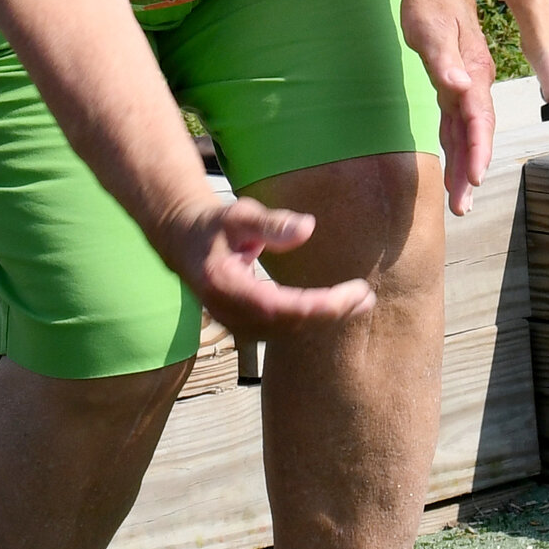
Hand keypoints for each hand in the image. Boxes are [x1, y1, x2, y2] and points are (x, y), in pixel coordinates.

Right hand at [150, 192, 374, 336]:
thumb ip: (272, 224)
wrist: (183, 241)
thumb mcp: (241, 215)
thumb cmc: (216, 225)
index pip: (280, 306)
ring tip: (360, 303)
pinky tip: (335, 308)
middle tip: (365, 296)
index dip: (319, 305)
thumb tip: (308, 228)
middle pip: (288, 325)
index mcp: (225, 285)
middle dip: (330, 314)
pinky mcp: (242, 325)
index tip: (353, 293)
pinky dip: (310, 320)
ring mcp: (233, 323)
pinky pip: (281, 331)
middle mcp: (228, 312)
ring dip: (324, 320)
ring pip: (287, 332)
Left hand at [399, 0, 495, 216]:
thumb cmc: (431, 2)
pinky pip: (458, 125)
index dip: (477, 151)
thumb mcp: (431, 27)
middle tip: (461, 207)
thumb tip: (460, 87)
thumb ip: (444, 59)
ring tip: (457, 201)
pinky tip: (450, 170)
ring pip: (467, 135)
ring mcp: (467, 86)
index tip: (473, 179)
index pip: (478, 120)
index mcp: (473, 74)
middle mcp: (475, 84)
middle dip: (470, 172)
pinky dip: (456, 150)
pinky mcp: (455, 86)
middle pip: (477, 136)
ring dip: (463, 167)